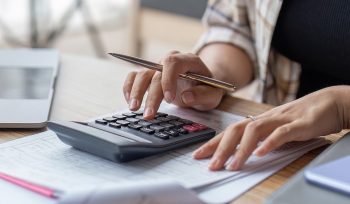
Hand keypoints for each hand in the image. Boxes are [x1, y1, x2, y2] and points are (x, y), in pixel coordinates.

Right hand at [123, 51, 224, 118]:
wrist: (201, 85)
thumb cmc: (207, 88)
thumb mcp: (213, 94)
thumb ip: (203, 95)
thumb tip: (187, 96)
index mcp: (188, 60)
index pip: (173, 63)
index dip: (168, 80)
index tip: (169, 99)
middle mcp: (170, 60)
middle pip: (155, 73)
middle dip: (151, 95)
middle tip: (149, 115)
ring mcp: (158, 66)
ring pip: (142, 74)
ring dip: (136, 92)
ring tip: (134, 109)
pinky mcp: (149, 74)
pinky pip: (134, 76)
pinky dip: (129, 87)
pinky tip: (130, 101)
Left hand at [193, 86, 346, 170]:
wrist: (330, 102)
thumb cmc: (302, 118)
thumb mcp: (278, 130)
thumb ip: (262, 139)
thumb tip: (245, 153)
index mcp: (259, 121)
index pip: (231, 132)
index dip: (214, 143)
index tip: (199, 155)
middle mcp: (266, 119)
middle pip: (236, 130)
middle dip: (220, 148)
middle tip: (210, 165)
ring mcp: (281, 119)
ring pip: (254, 130)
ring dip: (241, 149)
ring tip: (232, 165)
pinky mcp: (299, 124)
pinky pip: (281, 133)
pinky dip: (269, 142)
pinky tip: (260, 153)